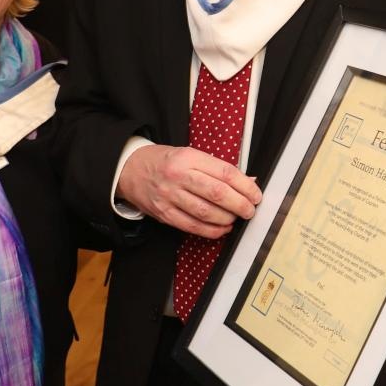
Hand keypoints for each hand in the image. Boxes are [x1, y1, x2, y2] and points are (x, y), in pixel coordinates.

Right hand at [116, 144, 259, 237]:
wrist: (129, 170)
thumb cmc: (165, 162)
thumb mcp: (190, 155)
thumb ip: (217, 168)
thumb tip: (248, 182)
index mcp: (188, 157)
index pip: (224, 172)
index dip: (245, 186)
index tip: (256, 194)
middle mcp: (178, 176)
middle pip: (217, 193)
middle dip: (240, 204)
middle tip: (250, 210)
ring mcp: (170, 196)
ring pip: (206, 212)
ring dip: (227, 219)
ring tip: (236, 218)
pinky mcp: (164, 214)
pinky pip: (192, 227)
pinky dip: (212, 231)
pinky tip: (222, 228)